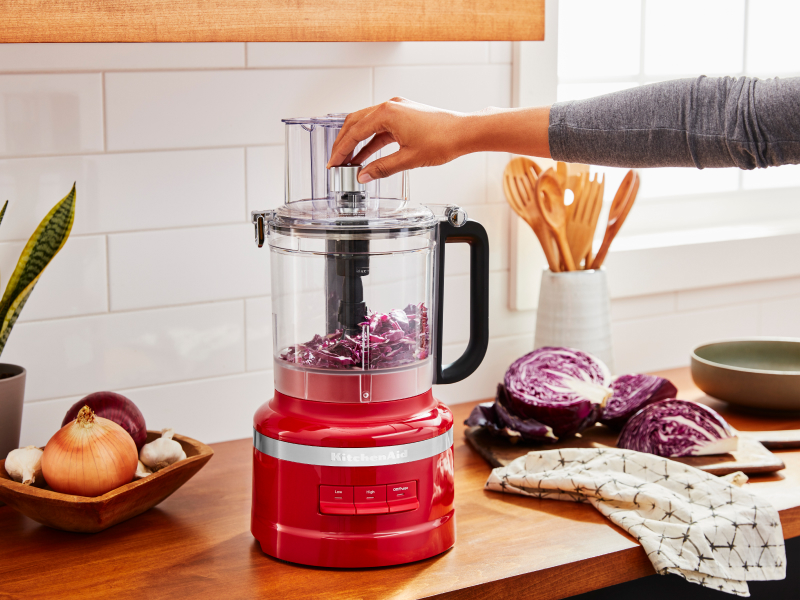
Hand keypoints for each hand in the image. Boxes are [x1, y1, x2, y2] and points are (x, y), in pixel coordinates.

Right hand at [326, 97, 469, 182]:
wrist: (464, 132)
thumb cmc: (442, 140)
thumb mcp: (408, 159)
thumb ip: (382, 168)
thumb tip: (363, 175)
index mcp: (387, 113)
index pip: (354, 132)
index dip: (341, 150)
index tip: (332, 163)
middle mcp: (389, 107)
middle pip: (355, 123)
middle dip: (343, 143)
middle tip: (335, 161)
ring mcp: (397, 109)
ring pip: (366, 125)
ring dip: (356, 142)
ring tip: (348, 161)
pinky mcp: (404, 116)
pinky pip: (380, 128)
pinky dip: (370, 141)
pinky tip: (365, 156)